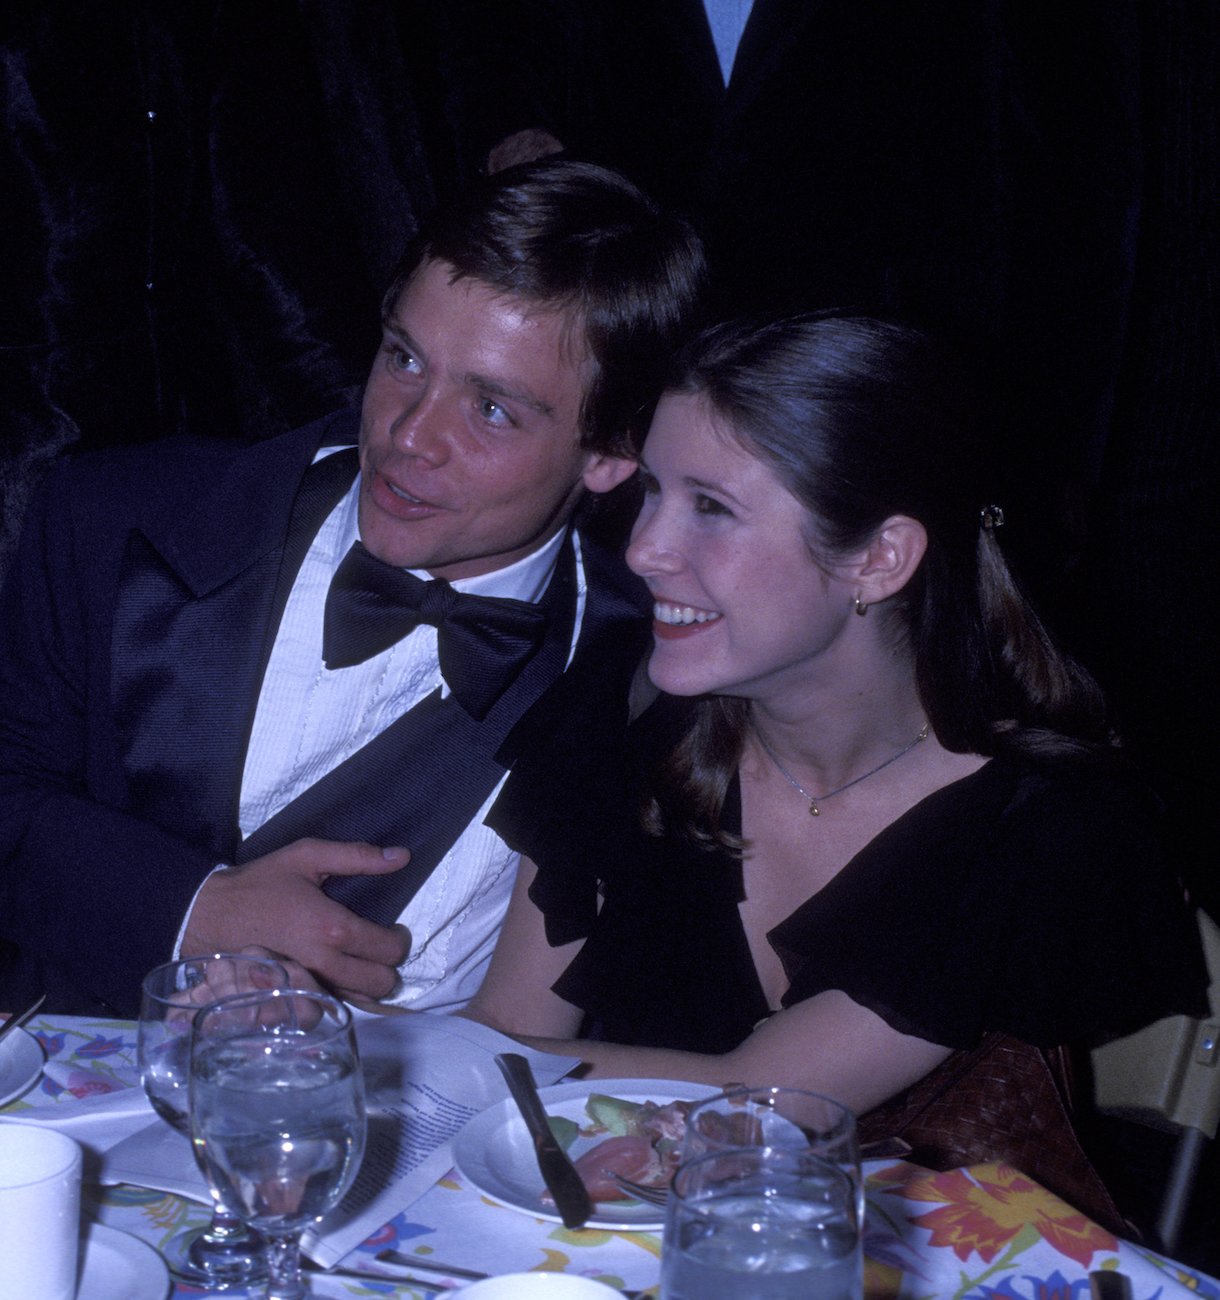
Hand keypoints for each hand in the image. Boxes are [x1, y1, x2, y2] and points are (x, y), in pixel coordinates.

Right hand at [182, 839, 412, 1003]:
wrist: (209, 915)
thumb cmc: (260, 883)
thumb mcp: (307, 856)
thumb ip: (357, 856)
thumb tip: (401, 856)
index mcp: (332, 929)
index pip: (390, 950)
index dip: (399, 939)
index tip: (391, 929)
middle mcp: (324, 964)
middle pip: (381, 984)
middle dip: (387, 965)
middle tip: (376, 946)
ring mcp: (307, 985)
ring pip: (359, 1002)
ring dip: (367, 983)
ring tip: (359, 960)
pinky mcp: (291, 997)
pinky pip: (331, 1007)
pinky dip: (343, 996)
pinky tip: (339, 976)